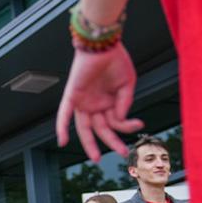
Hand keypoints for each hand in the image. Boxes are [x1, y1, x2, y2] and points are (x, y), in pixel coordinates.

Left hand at [56, 45, 143, 160]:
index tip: (139, 124)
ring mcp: (83, 101)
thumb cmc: (115, 60)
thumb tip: (121, 119)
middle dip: (111, 142)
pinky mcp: (72, 95)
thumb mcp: (127, 84)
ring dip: (89, 143)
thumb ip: (124, 102)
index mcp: (108, 102)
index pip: (116, 121)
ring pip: (84, 127)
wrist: (103, 44)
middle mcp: (94, 104)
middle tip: (121, 152)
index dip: (127, 126)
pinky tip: (62, 141)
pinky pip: (64, 114)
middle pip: (100, 128)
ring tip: (96, 157)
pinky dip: (62, 127)